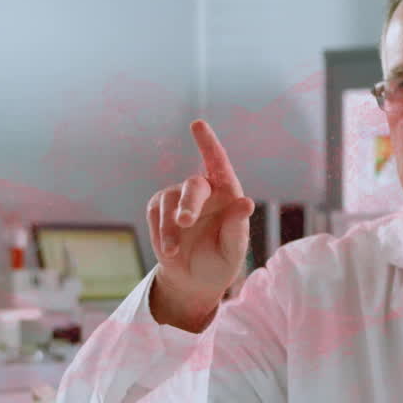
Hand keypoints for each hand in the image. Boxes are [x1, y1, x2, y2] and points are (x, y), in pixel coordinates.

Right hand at [146, 120, 254, 330]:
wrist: (196, 278)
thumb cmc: (222, 260)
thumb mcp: (234, 249)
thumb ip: (237, 227)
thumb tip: (247, 203)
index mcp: (228, 192)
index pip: (219, 163)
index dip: (208, 144)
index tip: (197, 125)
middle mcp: (204, 189)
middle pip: (193, 186)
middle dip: (188, 204)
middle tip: (185, 221)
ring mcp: (178, 196)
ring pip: (169, 202)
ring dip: (171, 229)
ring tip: (174, 252)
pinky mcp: (159, 207)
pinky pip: (156, 216)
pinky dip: (161, 235)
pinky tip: (170, 251)